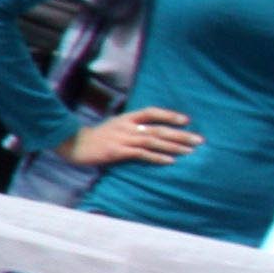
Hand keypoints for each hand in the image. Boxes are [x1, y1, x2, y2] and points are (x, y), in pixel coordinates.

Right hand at [65, 105, 200, 168]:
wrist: (74, 145)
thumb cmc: (96, 138)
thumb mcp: (115, 126)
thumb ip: (131, 127)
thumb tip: (151, 131)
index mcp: (126, 118)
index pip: (152, 112)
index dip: (170, 115)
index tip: (187, 121)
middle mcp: (127, 126)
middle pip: (158, 129)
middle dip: (181, 135)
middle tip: (199, 140)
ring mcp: (122, 139)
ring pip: (153, 141)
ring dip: (174, 146)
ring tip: (190, 152)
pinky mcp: (118, 152)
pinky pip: (142, 154)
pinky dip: (157, 157)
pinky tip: (170, 161)